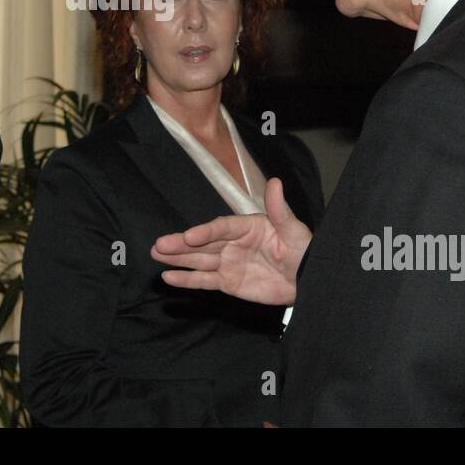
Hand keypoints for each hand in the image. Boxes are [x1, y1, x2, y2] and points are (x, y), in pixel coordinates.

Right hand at [150, 177, 312, 305]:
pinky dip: (187, 280)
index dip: (205, 232)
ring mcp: (228, 262)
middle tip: (159, 244)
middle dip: (180, 244)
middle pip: (203, 243)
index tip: (190, 236)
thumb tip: (275, 182)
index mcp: (246, 226)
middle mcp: (232, 242)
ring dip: (177, 258)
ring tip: (156, 253)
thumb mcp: (293, 229)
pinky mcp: (227, 282)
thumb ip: (279, 209)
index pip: (221, 228)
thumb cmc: (303, 251)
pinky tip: (169, 277)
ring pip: (198, 260)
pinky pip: (204, 280)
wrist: (308, 280)